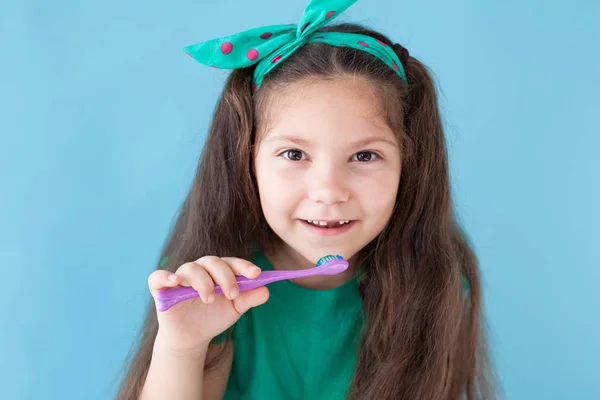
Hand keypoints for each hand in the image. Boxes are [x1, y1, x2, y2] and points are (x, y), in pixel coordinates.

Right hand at [148, 256, 269, 354]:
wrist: (192, 338)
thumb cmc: (214, 317)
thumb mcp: (235, 309)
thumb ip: (250, 298)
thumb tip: (266, 290)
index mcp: (217, 271)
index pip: (231, 262)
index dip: (243, 266)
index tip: (256, 274)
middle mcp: (199, 270)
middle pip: (212, 262)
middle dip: (225, 276)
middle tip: (233, 294)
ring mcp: (180, 278)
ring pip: (190, 268)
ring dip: (202, 281)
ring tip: (209, 299)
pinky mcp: (161, 289)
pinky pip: (158, 277)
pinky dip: (165, 276)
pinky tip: (175, 281)